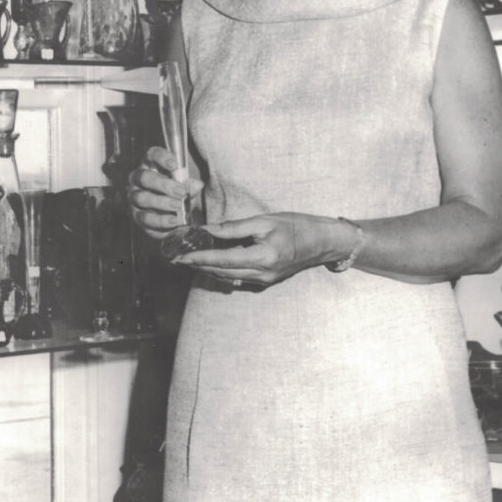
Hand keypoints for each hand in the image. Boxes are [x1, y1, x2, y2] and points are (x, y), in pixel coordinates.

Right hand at [127, 146, 203, 240]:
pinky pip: (145, 218)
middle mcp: (138, 180)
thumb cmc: (177, 195)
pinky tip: (173, 220)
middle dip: (163, 184)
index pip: (151, 155)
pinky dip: (161, 220)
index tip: (174, 164)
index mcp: (151, 166)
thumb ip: (190, 185)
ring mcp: (135, 198)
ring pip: (141, 197)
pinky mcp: (137, 217)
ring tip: (178, 205)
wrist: (175, 218)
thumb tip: (197, 185)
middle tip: (181, 191)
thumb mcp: (186, 188)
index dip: (161, 157)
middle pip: (144, 177)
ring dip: (161, 202)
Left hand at [171, 212, 340, 286]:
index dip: (197, 259)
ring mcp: (265, 280)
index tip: (178, 257)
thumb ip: (234, 227)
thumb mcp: (264, 220)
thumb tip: (207, 230)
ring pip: (227, 278)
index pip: (221, 261)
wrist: (324, 242)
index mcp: (262, 257)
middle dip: (197, 265)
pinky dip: (222, 271)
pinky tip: (212, 262)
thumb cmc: (297, 225)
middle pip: (220, 273)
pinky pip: (238, 278)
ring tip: (189, 259)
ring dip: (207, 269)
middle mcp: (262, 274)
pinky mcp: (267, 281)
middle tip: (176, 257)